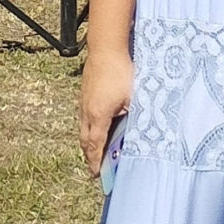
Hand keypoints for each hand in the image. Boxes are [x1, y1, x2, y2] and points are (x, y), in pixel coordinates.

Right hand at [78, 44, 133, 175]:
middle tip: (95, 167)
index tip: (96, 175)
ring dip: (88, 142)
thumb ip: (136, 117)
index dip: (96, 161)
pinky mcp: (85, 93)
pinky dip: (88, 128)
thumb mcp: (134, 98)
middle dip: (89, 155)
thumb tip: (141, 132)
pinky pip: (84, 117)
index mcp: (98, 116)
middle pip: (85, 140)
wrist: (106, 48)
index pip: (95, 145)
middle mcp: (87, 111)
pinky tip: (97, 126)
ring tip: (95, 150)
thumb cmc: (121, 72)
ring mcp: (83, 101)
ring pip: (83, 128)